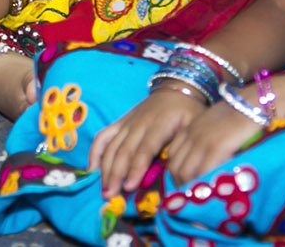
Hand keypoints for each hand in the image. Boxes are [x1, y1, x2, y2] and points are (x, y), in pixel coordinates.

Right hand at [89, 87, 207, 196]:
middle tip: (111, 197)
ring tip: (104, 190)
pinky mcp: (120, 122)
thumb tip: (174, 174)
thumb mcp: (192, 128)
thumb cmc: (188, 112)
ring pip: (111, 146)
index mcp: (159, 124)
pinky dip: (95, 152)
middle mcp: (139, 123)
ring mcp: (127, 122)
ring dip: (105, 169)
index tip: (129, 187)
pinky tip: (92, 169)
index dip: (136, 168)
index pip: (145, 149)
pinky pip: (104, 136)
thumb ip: (182, 148)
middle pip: (124, 151)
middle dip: (115, 174)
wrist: (177, 88)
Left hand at [163, 100, 261, 185]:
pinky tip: (213, 188)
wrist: (250, 103)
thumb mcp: (213, 124)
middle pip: (175, 166)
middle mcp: (191, 135)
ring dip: (191, 187)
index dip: (176, 172)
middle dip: (180, 183)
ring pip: (185, 172)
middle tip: (192, 194)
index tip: (184, 182)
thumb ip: (204, 139)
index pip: (171, 155)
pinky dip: (205, 182)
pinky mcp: (215, 147)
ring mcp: (201, 141)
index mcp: (189, 129)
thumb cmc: (237, 113)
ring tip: (202, 195)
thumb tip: (204, 161)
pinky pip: (203, 171)